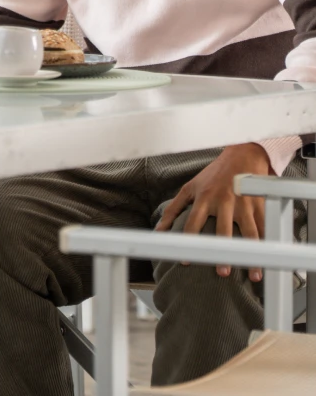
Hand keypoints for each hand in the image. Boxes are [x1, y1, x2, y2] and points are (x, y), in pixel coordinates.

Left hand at [155, 143, 271, 278]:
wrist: (241, 156)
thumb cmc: (212, 176)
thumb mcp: (189, 188)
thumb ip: (174, 209)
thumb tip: (159, 231)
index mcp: (204, 198)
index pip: (193, 223)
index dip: (189, 242)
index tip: (187, 262)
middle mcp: (223, 201)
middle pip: (223, 230)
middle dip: (223, 251)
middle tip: (222, 272)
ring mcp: (243, 203)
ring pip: (249, 233)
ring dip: (251, 255)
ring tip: (252, 275)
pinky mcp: (259, 205)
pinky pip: (265, 227)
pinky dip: (269, 244)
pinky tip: (271, 260)